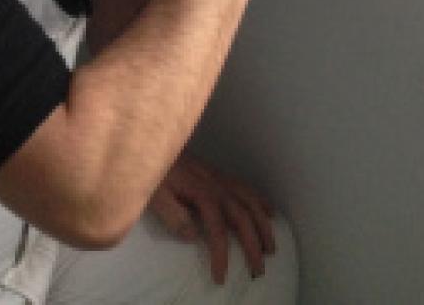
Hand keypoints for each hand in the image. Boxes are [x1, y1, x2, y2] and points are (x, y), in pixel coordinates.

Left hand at [149, 154, 275, 284]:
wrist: (152, 146)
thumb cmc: (153, 174)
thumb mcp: (156, 197)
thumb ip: (173, 215)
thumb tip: (194, 236)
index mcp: (201, 193)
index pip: (217, 228)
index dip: (221, 253)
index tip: (221, 276)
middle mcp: (216, 185)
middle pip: (241, 215)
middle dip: (253, 243)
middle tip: (259, 269)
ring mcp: (219, 178)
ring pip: (249, 201)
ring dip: (262, 224)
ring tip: (270, 247)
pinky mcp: (218, 174)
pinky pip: (245, 187)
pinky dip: (260, 200)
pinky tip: (268, 211)